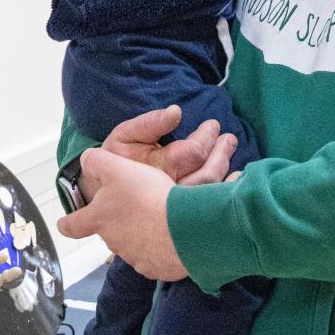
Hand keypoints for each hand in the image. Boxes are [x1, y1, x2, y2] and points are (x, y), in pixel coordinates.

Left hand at [57, 149, 187, 280]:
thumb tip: (85, 160)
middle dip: (117, 219)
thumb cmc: (147, 196)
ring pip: (133, 242)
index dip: (67, 222)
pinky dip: (160, 245)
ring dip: (141, 231)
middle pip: (109, 230)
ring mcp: (135, 257)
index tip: (62, 223)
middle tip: (134, 205)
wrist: (182, 226)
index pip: (73, 224)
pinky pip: (155, 254)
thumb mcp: (117, 168)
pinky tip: (171, 231)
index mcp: (99, 218)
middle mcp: (113, 241)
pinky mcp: (156, 267)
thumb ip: (96, 161)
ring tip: (158, 216)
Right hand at [78, 106, 237, 201]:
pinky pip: (208, 211)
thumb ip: (148, 123)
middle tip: (229, 139)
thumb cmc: (115, 162)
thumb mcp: (124, 136)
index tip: (213, 125)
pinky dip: (224, 195)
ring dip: (225, 171)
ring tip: (229, 153)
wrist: (101, 196)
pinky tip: (232, 181)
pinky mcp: (178, 222)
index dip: (206, 137)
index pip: (192, 152)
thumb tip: (176, 112)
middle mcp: (167, 192)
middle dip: (221, 154)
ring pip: (209, 194)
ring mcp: (174, 211)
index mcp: (155, 168)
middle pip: (206, 176)